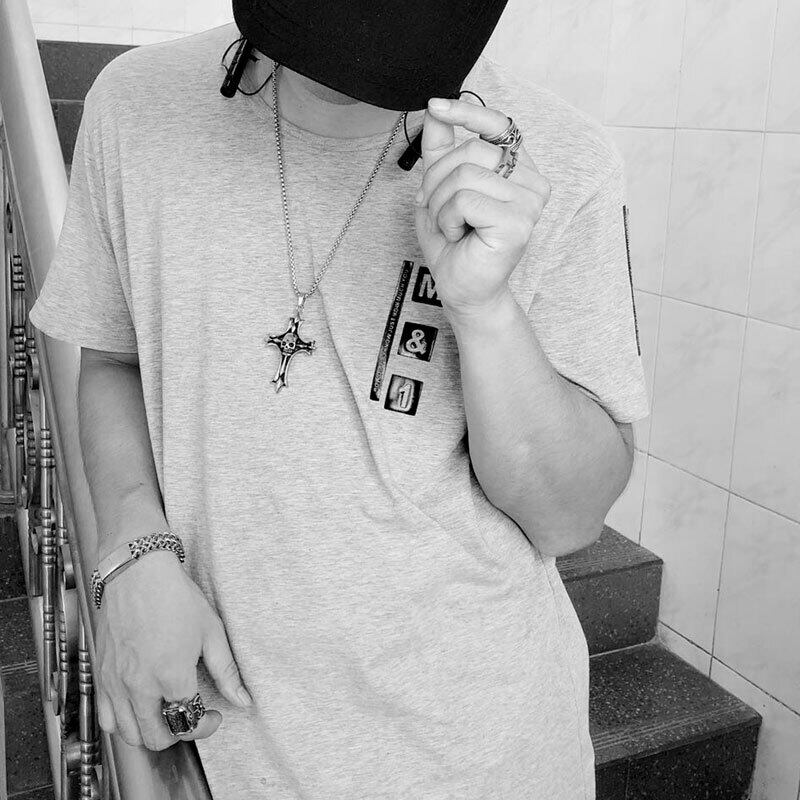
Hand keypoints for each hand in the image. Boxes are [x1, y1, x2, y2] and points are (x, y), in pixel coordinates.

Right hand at [94, 550, 252, 750]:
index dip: (207, 725)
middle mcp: (139, 686)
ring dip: (151, 733)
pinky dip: (123, 724)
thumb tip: (243, 699)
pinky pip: (106, 718)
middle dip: (180, 734)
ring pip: (129, 734)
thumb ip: (226, 671)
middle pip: (157, 738)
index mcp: (171, 676)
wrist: (137, 573)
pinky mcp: (100, 676)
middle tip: (192, 717)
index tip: (214, 715)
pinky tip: (140, 708)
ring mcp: (115, 683)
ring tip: (167, 715)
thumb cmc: (175, 597)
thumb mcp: (211, 631)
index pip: (190, 722)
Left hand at [413, 97, 550, 320]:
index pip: (498, 124)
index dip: (467, 111)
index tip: (435, 105)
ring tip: (451, 226)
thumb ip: (440, 149)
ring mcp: (529, 202)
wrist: (462, 287)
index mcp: (517, 169)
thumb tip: (435, 108)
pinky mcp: (518, 222)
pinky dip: (449, 219)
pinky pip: (465, 200)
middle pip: (471, 151)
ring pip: (465, 176)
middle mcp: (532, 181)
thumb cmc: (455, 242)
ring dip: (441, 204)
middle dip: (437, 180)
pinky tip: (460, 236)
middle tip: (436, 209)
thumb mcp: (440, 188)